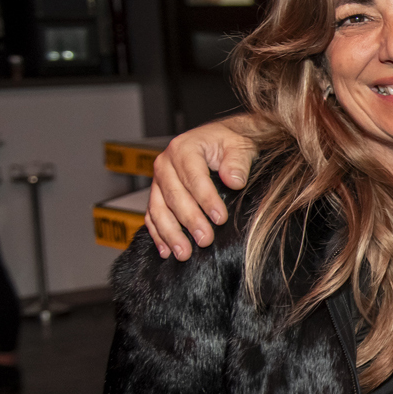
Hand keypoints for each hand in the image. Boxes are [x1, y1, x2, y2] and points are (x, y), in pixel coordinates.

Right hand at [147, 116, 260, 259]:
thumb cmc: (230, 143)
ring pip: (159, 208)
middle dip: (190, 221)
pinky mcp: (157, 194)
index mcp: (184, 148)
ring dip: (170, 233)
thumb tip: (235, 181)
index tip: (220, 218)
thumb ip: (237, 162)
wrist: (219, 140)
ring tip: (184, 253)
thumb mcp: (240, 146)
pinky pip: (152, 215)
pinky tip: (166, 251)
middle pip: (174, 196)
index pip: (194, 177)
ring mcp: (158, 180)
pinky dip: (157, 234)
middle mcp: (165, 163)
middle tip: (205, 240)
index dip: (207, 199)